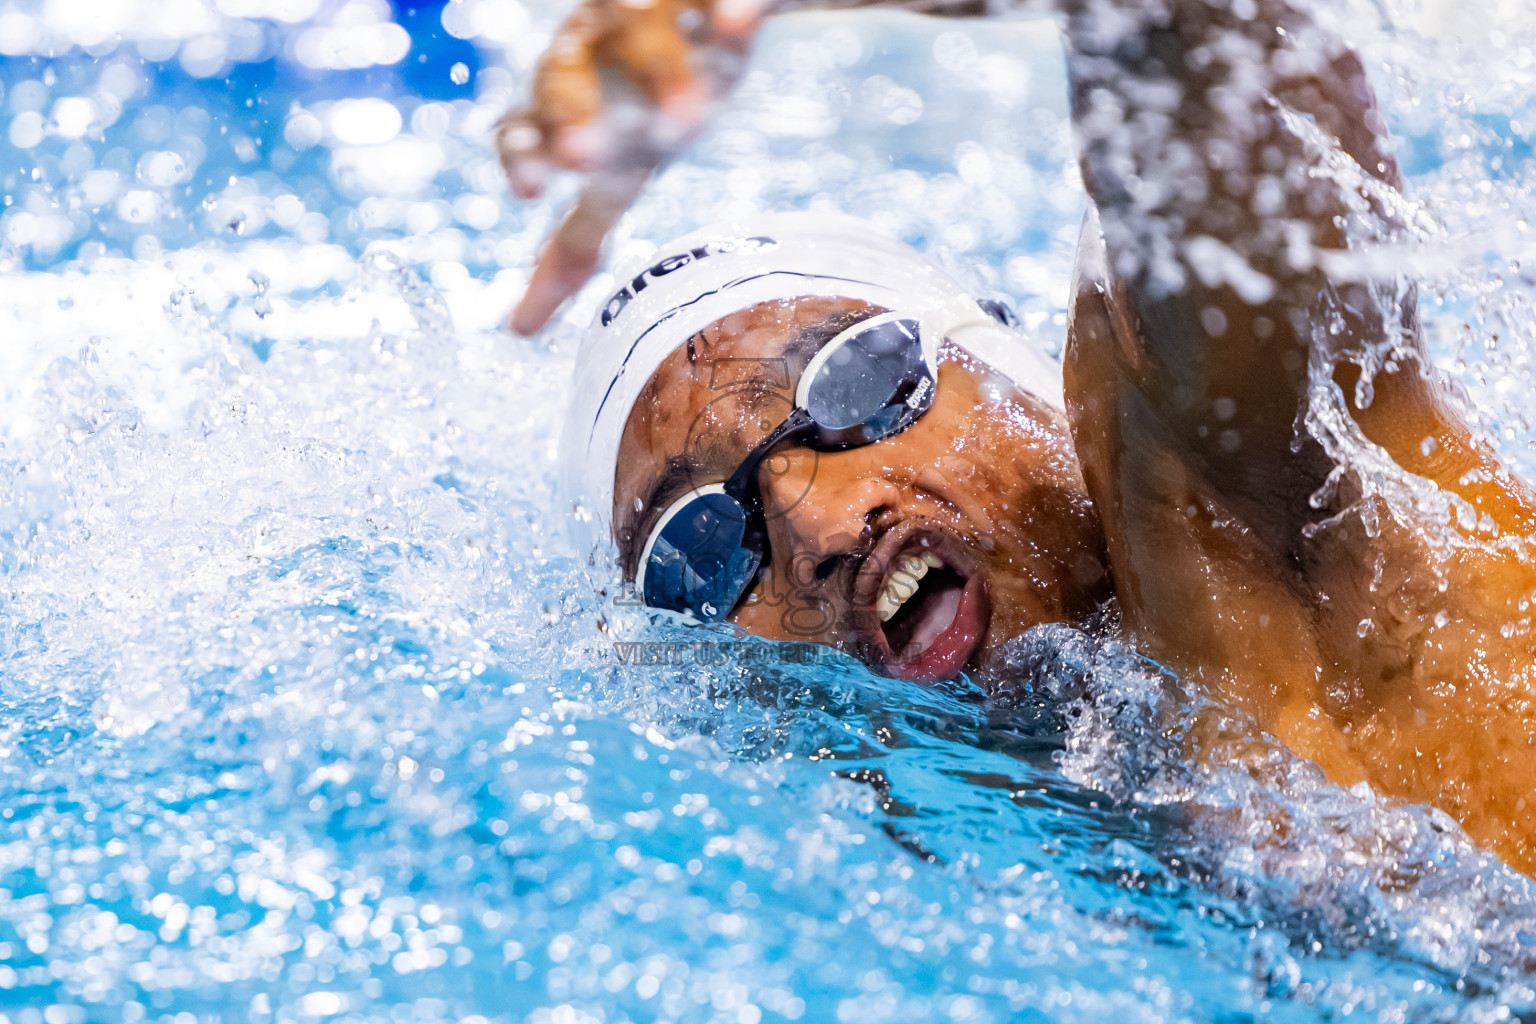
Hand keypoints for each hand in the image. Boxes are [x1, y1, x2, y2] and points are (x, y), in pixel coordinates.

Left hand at [498, 0, 770, 334]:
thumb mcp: (614, 179)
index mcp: (563, 103)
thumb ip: (570, 245)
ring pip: (644, 37)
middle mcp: (593, 53)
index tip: (528, 195)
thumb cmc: (645, 110)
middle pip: (564, 76)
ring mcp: (649, 15)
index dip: (522, 156)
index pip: (522, 128)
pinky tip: (735, 24)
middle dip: (572, 114)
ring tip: (689, 121)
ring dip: (662, 76)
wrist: (711, 20)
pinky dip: (726, 7)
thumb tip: (519, 332)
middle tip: (582, 161)